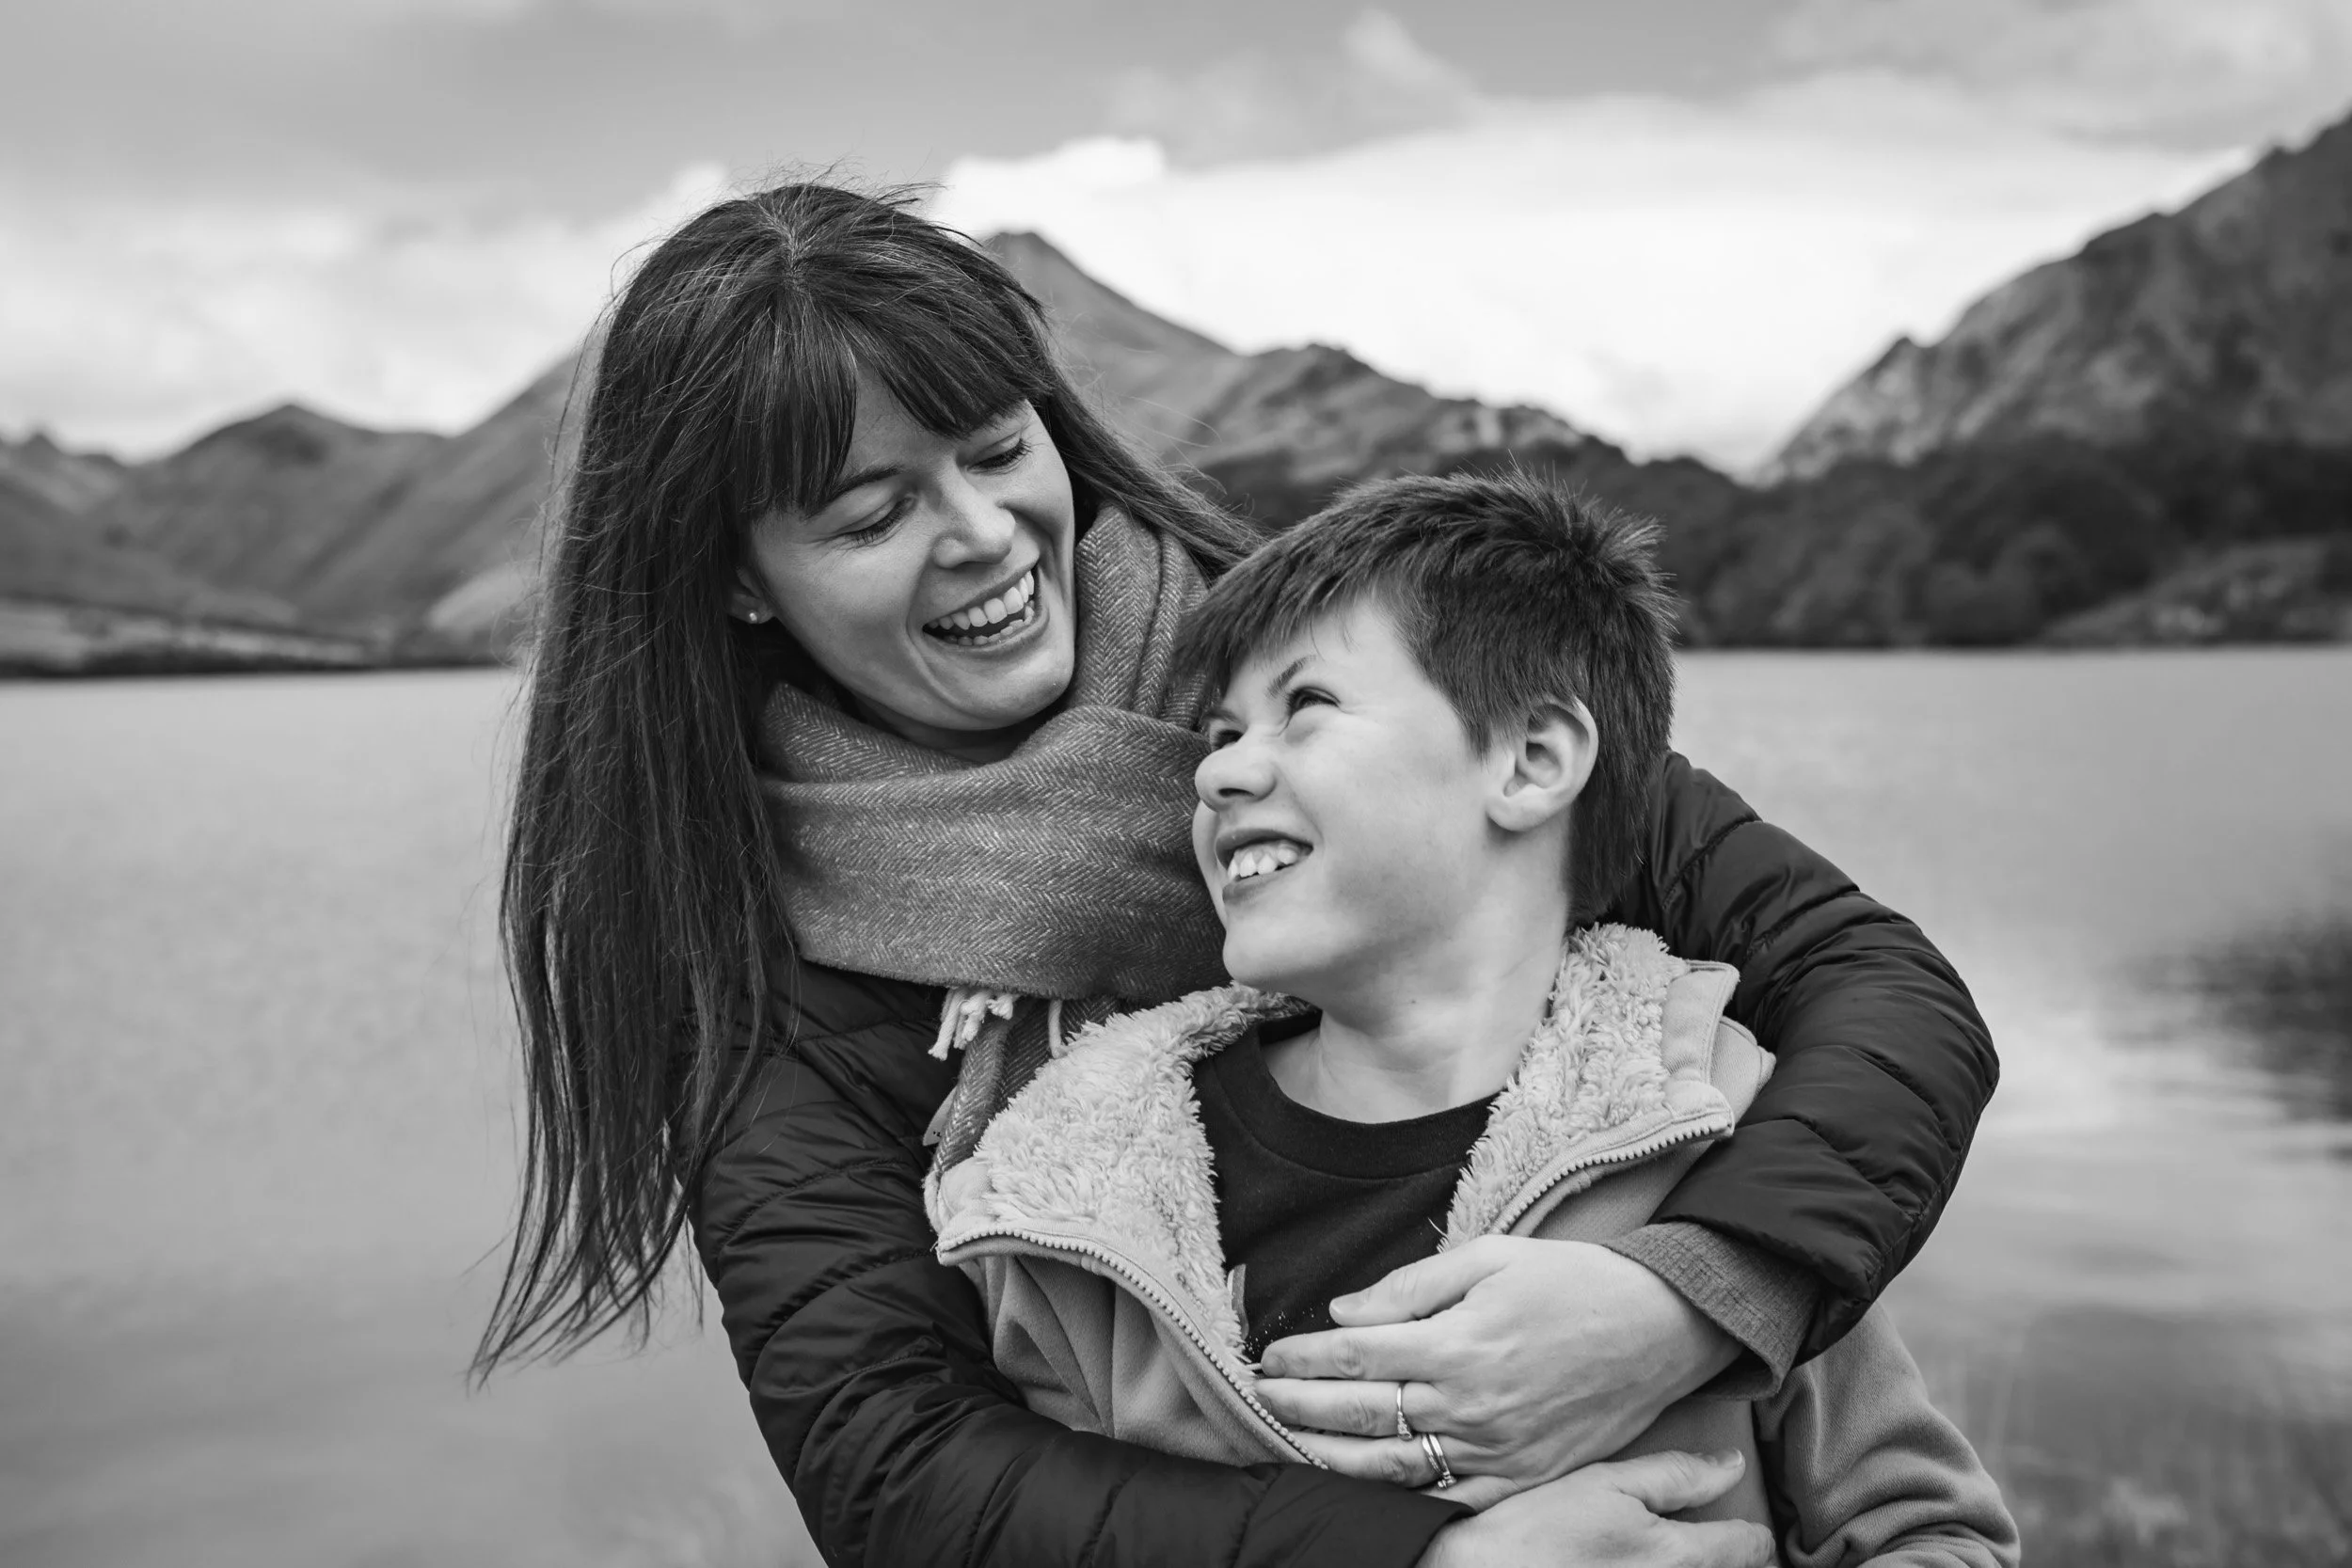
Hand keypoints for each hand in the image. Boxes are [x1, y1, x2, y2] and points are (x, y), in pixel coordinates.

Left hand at [1256, 1236, 1737, 1502]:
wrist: (1660, 1328)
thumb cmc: (1573, 1282)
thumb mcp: (1491, 1257)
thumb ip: (1411, 1287)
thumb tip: (1345, 1314)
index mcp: (1460, 1343)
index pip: (1357, 1357)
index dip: (1304, 1358)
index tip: (1270, 1356)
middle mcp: (1472, 1404)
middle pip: (1362, 1414)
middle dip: (1300, 1407)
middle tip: (1259, 1397)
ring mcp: (1496, 1449)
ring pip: (1393, 1466)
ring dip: (1331, 1457)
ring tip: (1290, 1442)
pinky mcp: (1520, 1476)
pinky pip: (1447, 1496)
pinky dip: (1398, 1495)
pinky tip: (1362, 1483)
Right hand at [1417, 1450, 1774, 1567]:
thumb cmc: (1532, 1528)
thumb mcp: (1604, 1482)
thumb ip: (1674, 1475)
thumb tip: (1731, 1467)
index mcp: (1677, 1555)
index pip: (1750, 1546)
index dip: (1746, 1527)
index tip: (1732, 1520)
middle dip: (1720, 1554)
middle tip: (1689, 1534)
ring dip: (1688, 1566)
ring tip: (1643, 1551)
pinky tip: (1616, 1565)